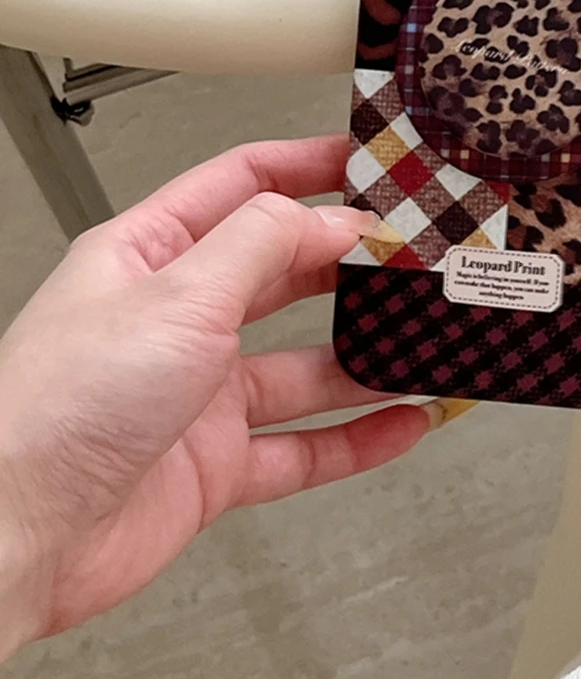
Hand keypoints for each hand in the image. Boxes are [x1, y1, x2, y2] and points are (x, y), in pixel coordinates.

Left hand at [0, 135, 433, 654]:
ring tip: (420, 342)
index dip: (307, 166)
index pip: (242, 185)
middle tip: (409, 253)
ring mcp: (202, 394)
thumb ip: (262, 245)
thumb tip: (334, 219)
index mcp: (152, 256)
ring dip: (365, 359)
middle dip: (348, 263)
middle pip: (284, 273)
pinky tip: (400, 423)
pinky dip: (358, 437)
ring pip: (306, 366)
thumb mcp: (176, 296)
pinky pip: (306, 445)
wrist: (14, 539)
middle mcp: (180, 319)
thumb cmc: (53, 410)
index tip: (367, 161)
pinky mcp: (218, 462)